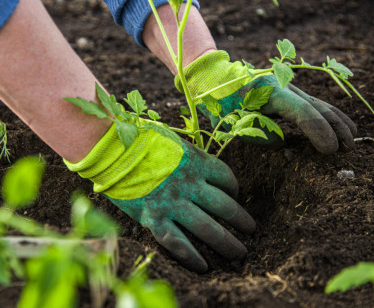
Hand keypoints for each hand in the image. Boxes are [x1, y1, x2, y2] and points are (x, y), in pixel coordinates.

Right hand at [65, 125, 254, 272]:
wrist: (111, 148)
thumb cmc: (141, 140)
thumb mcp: (173, 141)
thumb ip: (189, 156)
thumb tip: (200, 167)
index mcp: (196, 161)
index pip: (226, 178)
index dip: (234, 189)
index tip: (234, 195)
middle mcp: (190, 184)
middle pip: (224, 206)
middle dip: (241, 220)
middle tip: (251, 230)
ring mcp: (173, 203)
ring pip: (207, 228)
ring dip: (227, 242)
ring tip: (240, 252)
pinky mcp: (154, 218)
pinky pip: (178, 243)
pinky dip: (192, 256)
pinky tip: (204, 267)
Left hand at [175, 51, 356, 153]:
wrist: (215, 79)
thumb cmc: (221, 102)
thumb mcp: (233, 122)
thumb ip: (259, 134)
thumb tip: (283, 142)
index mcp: (270, 92)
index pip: (302, 112)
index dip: (319, 131)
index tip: (330, 150)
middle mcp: (283, 86)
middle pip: (316, 106)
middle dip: (335, 127)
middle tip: (347, 148)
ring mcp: (286, 87)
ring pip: (317, 103)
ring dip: (336, 120)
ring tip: (351, 138)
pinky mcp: (286, 92)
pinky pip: (310, 104)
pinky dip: (326, 115)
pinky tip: (337, 124)